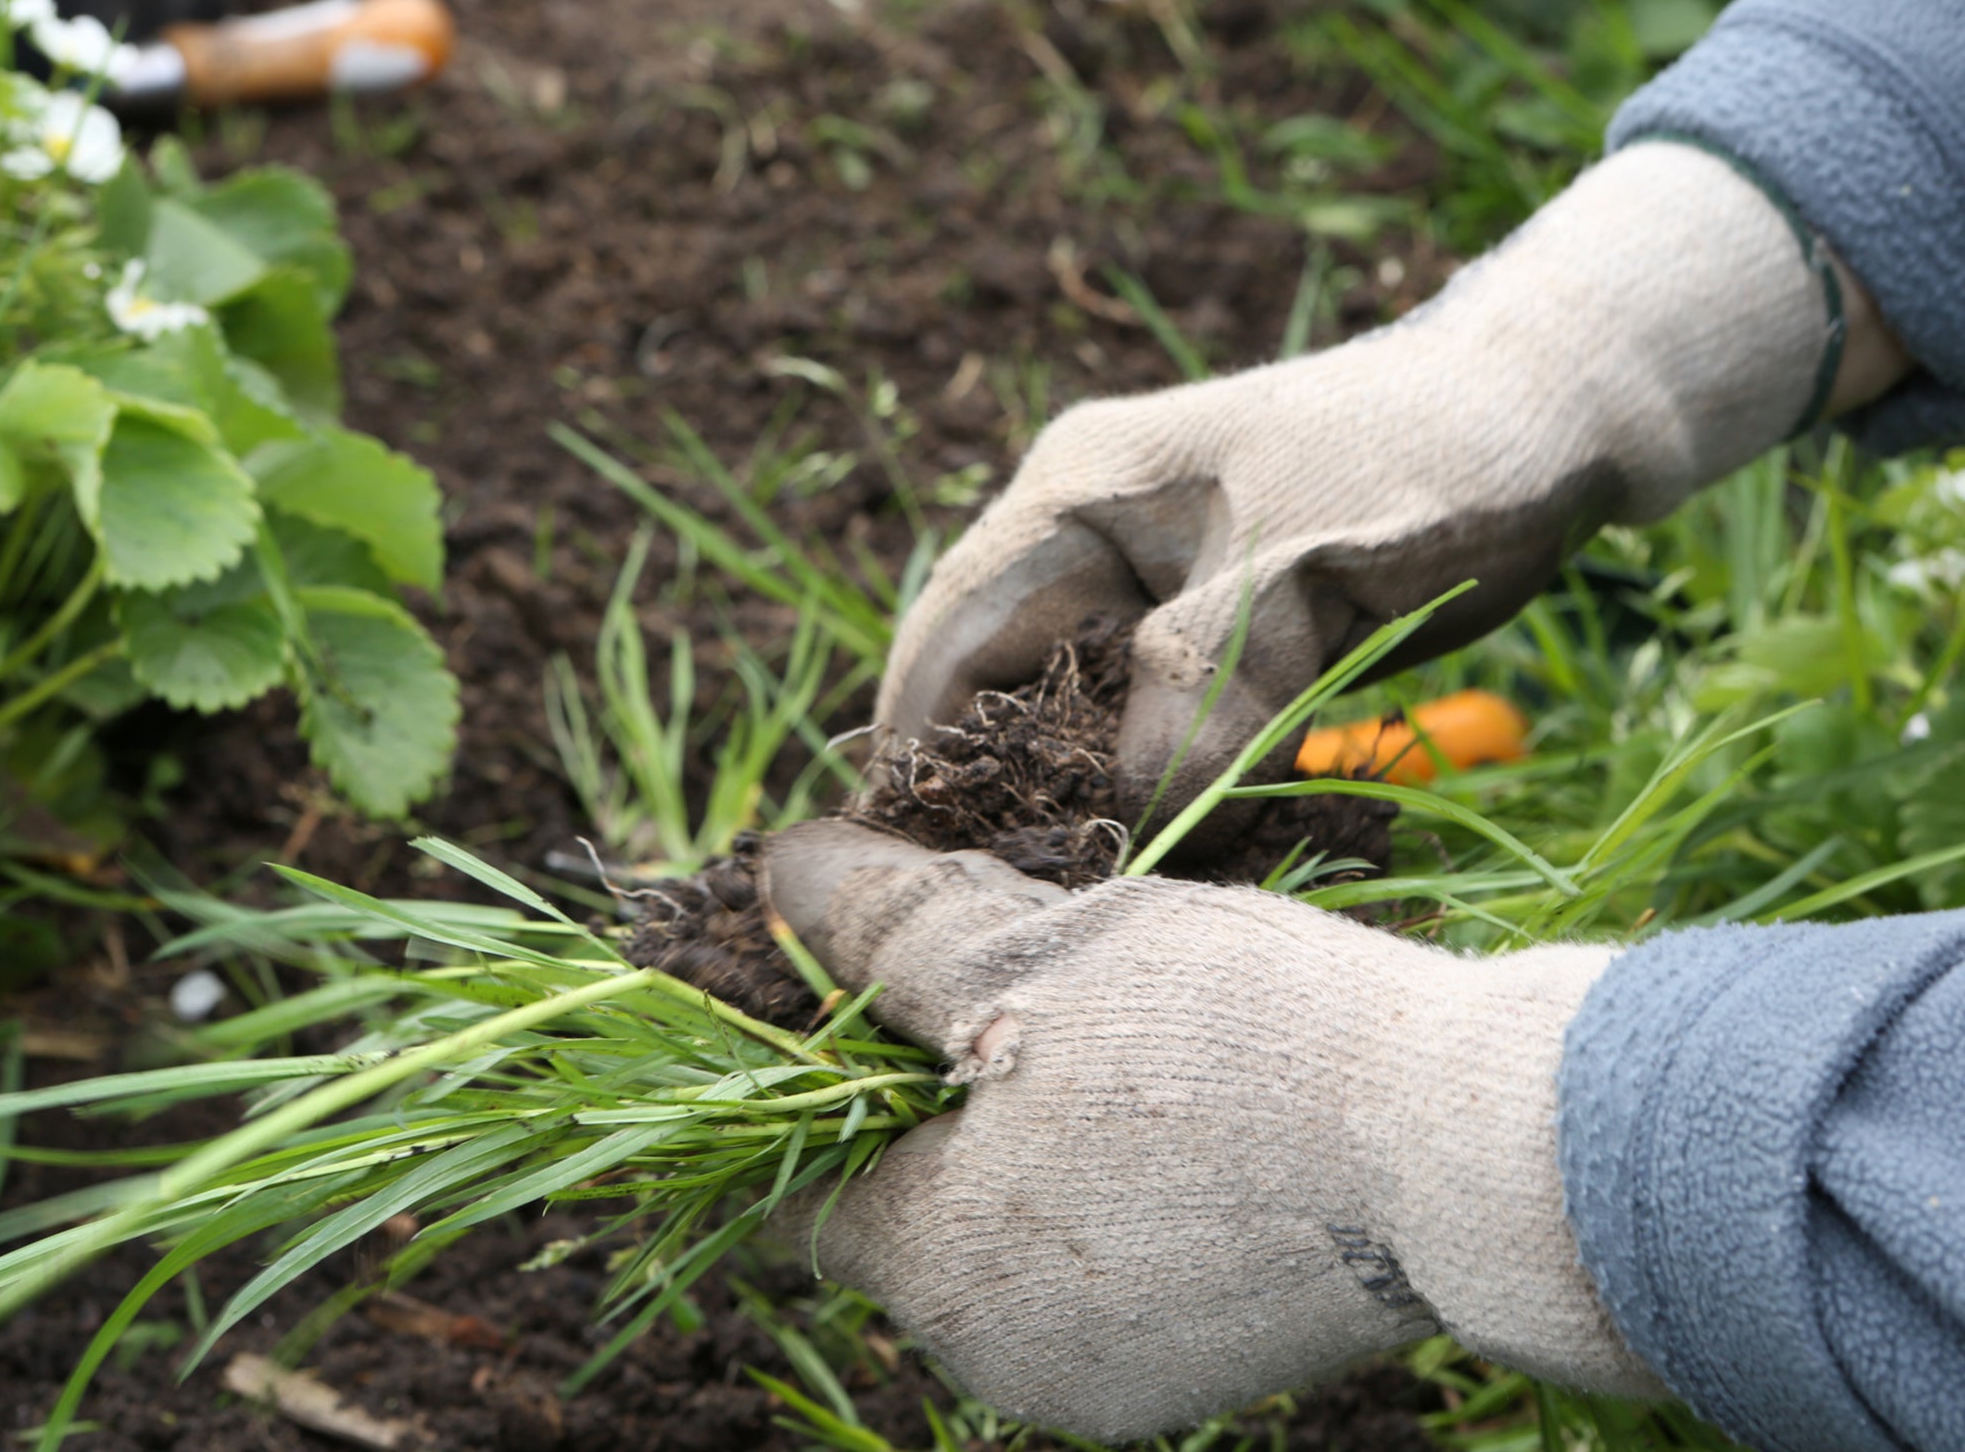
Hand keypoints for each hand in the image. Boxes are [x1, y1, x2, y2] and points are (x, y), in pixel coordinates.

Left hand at [765, 824, 1658, 1441]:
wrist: (1474, 1148)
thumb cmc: (1233, 1038)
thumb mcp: (1034, 951)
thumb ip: (887, 929)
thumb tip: (778, 874)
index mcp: (936, 1270)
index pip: (795, 1186)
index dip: (807, 1076)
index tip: (869, 986)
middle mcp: (1004, 1359)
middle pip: (909, 1206)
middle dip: (932, 1089)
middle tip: (1005, 969)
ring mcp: (1112, 1380)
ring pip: (1012, 1230)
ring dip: (1027, 1127)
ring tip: (1109, 1019)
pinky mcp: (1205, 1367)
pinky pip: (1105, 1263)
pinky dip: (1110, 1181)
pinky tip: (1182, 1097)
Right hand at [879, 143, 1842, 824]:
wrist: (1549, 418)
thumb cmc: (1426, 460)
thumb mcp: (1303, 571)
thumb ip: (1201, 685)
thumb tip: (1120, 824)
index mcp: (1076, 494)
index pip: (948, 637)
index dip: (918, 755)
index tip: (911, 873)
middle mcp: (1091, 546)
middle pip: (1002, 695)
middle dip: (1009, 799)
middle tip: (1022, 916)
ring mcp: (1152, 594)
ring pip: (1083, 728)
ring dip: (1095, 809)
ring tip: (1100, 906)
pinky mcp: (1217, 641)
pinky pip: (1159, 736)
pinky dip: (1169, 797)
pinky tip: (1188, 862)